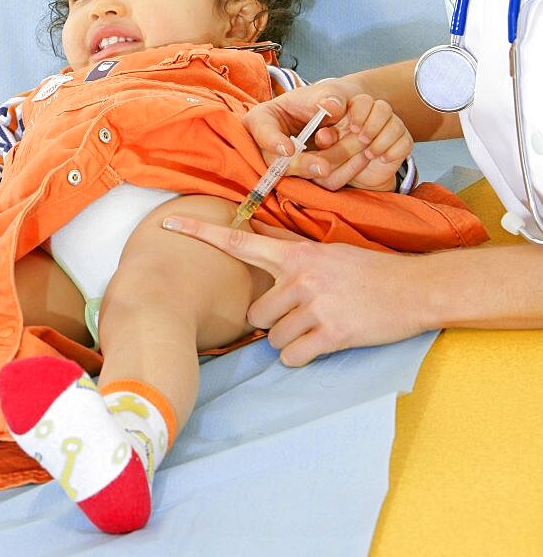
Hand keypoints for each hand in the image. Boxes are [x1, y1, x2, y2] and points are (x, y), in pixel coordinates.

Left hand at [161, 216, 429, 364]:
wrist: (413, 289)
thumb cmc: (368, 271)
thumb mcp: (327, 251)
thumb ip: (289, 245)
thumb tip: (259, 232)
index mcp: (296, 254)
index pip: (238, 243)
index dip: (201, 235)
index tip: (169, 227)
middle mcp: (300, 277)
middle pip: (255, 314)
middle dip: (272, 322)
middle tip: (301, 315)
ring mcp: (315, 306)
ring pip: (273, 338)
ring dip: (290, 339)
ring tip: (318, 325)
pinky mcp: (332, 333)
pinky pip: (293, 356)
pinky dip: (303, 356)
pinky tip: (322, 342)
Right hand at [243, 82, 411, 191]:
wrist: (335, 115)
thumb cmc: (321, 98)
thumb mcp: (324, 91)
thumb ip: (329, 97)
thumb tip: (332, 107)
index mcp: (263, 119)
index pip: (261, 130)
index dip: (272, 141)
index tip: (288, 149)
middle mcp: (270, 146)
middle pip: (276, 162)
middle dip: (301, 164)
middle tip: (323, 167)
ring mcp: (285, 164)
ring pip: (299, 175)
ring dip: (324, 167)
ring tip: (355, 154)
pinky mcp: (306, 176)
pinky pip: (318, 182)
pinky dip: (340, 172)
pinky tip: (360, 159)